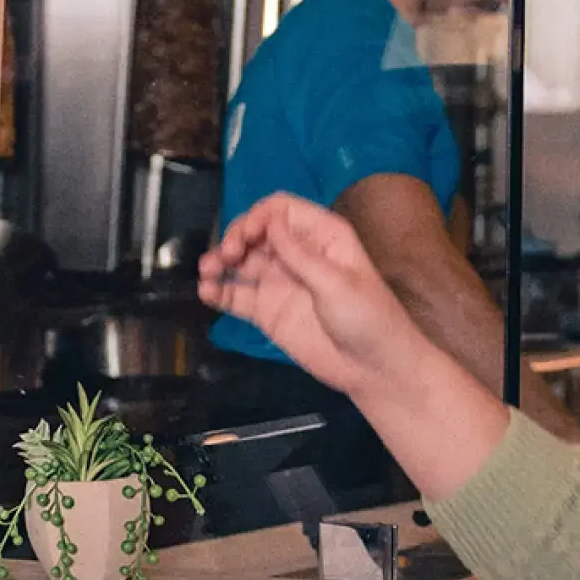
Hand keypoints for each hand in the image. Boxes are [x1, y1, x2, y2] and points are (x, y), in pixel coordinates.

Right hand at [197, 194, 418, 398]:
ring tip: (206, 272)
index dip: (258, 217)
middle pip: (255, 233)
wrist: (374, 369)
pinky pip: (237, 295)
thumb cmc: (367, 319)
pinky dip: (218, 291)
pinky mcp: (268, 311)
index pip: (280, 210)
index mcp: (321, 237)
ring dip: (219, 262)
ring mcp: (280, 283)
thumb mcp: (337, 283)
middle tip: (226, 257)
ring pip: (241, 262)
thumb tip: (269, 221)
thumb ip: (300, 254)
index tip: (246, 237)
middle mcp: (296, 254)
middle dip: (235, 238)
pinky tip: (206, 292)